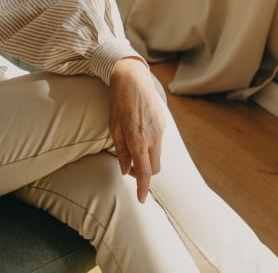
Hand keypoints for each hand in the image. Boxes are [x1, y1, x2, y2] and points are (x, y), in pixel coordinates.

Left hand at [108, 57, 165, 202]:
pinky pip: (159, 143)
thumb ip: (121, 151)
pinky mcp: (164, 123)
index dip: (143, 188)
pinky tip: (139, 134)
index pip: (145, 172)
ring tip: (132, 149)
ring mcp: (161, 130)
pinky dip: (150, 146)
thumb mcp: (113, 127)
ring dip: (147, 159)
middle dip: (144, 173)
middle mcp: (153, 137)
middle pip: (154, 168)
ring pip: (157, 156)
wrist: (132, 78)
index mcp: (138, 139)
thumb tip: (126, 170)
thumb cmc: (118, 102)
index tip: (142, 199)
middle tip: (130, 167)